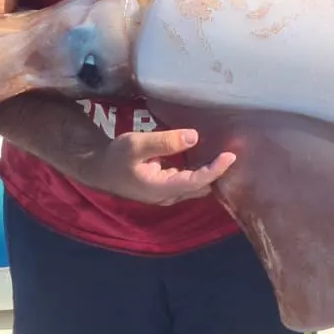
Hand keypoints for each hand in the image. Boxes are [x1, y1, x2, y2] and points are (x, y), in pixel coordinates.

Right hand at [73, 128, 235, 205]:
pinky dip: (200, 170)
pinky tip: (208, 155)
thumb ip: (165, 142)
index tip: (231, 156)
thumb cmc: (116, 156)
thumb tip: (194, 137)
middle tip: (235, 152)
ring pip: (195, 186)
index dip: (215, 170)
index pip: (196, 182)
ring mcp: (166, 194)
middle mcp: (167, 195)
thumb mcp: (136, 144)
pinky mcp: (165, 187)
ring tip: (226, 153)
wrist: (99, 167)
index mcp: (161, 188)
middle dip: (217, 173)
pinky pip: (188, 181)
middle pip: (200, 187)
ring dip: (210, 172)